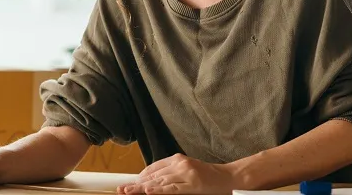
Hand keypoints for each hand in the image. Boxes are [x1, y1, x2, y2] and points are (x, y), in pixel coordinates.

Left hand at [117, 153, 238, 193]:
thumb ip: (170, 173)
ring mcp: (186, 173)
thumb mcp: (187, 170)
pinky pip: (172, 189)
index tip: (127, 184)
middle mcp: (180, 164)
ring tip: (129, 192)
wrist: (229, 177)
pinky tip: (148, 191)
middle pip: (153, 175)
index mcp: (177, 159)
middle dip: (137, 184)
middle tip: (122, 190)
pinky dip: (159, 190)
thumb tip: (150, 181)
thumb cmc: (208, 176)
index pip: (153, 168)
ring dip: (142, 189)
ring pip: (159, 182)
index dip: (139, 177)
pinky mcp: (192, 184)